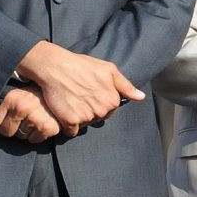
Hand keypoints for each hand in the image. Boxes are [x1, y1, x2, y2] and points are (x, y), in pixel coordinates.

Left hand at [0, 88, 60, 142]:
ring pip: (20, 137)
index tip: (7, 115)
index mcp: (11, 98)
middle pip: (6, 132)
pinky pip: (34, 140)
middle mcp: (22, 108)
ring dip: (25, 132)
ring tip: (32, 120)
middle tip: (22, 118)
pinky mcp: (48, 127)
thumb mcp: (13, 97)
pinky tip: (41, 124)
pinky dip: (37, 136)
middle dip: (12, 127)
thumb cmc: (34, 93)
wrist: (60, 90)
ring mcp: (35, 118)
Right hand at [17, 41, 142, 135]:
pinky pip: (71, 131)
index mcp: (113, 100)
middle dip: (90, 111)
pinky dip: (67, 125)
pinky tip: (64, 112)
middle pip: (98, 118)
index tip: (90, 94)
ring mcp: (87, 117)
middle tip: (79, 97)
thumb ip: (125, 86)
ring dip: (79, 118)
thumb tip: (141, 97)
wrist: (55, 67)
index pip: (110, 110)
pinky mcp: (70, 121)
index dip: (99, 102)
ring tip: (71, 101)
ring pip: (85, 124)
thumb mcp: (109, 70)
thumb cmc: (81, 65)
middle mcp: (102, 111)